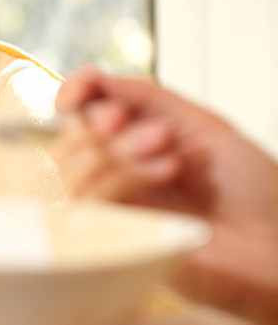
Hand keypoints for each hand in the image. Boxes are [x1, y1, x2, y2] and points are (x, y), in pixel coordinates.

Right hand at [50, 67, 277, 324]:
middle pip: (68, 141)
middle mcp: (117, 176)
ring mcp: (114, 210)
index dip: (73, 95)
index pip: (79, 117)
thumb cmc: (254, 194)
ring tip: (165, 146)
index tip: (84, 87)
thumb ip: (149, 99)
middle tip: (124, 119)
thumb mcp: (203, 126)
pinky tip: (166, 169)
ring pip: (72, 171)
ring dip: (117, 148)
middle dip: (95, 120)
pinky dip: (124, 174)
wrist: (277, 245)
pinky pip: (90, 200)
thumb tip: (98, 79)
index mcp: (134, 145)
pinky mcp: (114, 239)